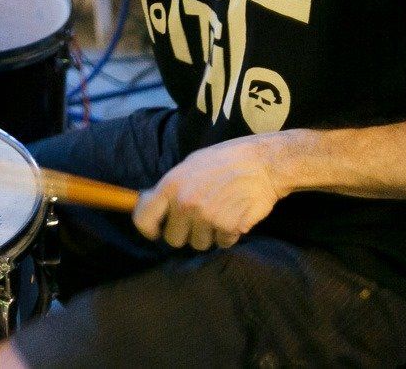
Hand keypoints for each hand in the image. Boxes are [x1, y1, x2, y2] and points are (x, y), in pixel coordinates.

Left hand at [132, 138, 284, 251]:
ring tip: (219, 212)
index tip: (156, 231)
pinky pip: (221, 243)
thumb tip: (150, 203)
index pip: (143, 220)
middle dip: (184, 232)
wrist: (262, 162)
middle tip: (198, 218)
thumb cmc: (225, 160)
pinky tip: (234, 215)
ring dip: (208, 234)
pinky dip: (228, 234)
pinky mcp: (228, 227)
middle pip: (173, 239)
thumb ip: (170, 188)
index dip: (149, 229)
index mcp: (171, 185)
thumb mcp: (190, 165)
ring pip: (198, 244)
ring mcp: (207, 217)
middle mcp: (185, 203)